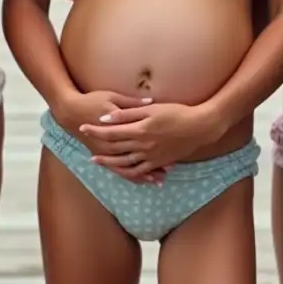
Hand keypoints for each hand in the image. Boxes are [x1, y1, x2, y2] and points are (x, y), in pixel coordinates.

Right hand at [54, 90, 163, 182]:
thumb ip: (131, 103)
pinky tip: (142, 180)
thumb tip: (151, 102)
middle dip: (154, 164)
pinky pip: (118, 169)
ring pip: (129, 168)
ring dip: (144, 174)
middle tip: (171, 168)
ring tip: (161, 179)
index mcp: (117, 128)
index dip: (156, 146)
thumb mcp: (113, 97)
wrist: (70, 111)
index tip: (172, 150)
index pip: (140, 139)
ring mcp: (106, 151)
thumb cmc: (92, 100)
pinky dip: (131, 175)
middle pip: (136, 157)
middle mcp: (112, 144)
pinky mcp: (102, 154)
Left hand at [80, 102, 217, 177]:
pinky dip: (130, 174)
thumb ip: (127, 114)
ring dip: (110, 163)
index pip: (111, 132)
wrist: (199, 126)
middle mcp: (143, 146)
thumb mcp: (151, 109)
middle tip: (86, 146)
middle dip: (98, 147)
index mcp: (139, 130)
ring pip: (125, 163)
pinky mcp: (159, 162)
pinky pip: (141, 171)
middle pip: (115, 148)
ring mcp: (151, 156)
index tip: (83, 127)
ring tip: (98, 162)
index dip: (95, 130)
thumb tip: (106, 118)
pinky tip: (122, 173)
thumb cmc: (176, 112)